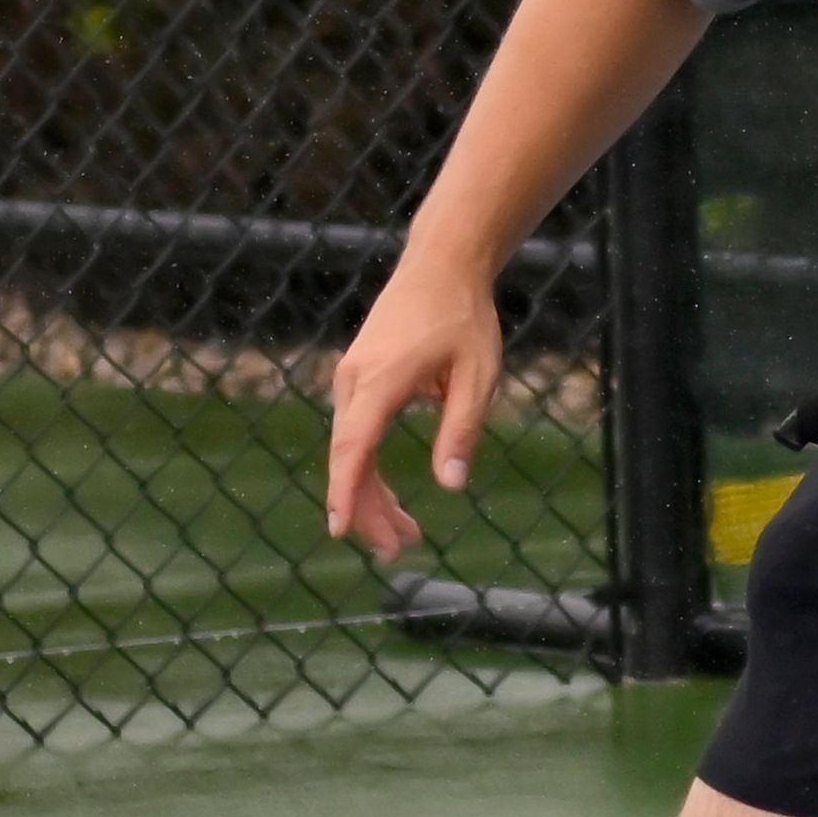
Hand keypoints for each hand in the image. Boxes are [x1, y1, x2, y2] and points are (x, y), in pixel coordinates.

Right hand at [322, 253, 504, 561]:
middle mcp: (354, 381)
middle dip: (369, 510)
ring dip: (372, 494)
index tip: (339, 531)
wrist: (441, 264)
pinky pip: (356, 433)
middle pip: (349, 458)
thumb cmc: (463, 317)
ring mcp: (351, 378)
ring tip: (406, 534)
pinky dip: (369, 467)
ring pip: (351, 449)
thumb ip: (462, 430)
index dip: (345, 493)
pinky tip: (391, 494)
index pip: (354, 448)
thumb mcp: (478, 376)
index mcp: (381, 381)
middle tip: (399, 552)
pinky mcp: (358, 377)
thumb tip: (452, 485)